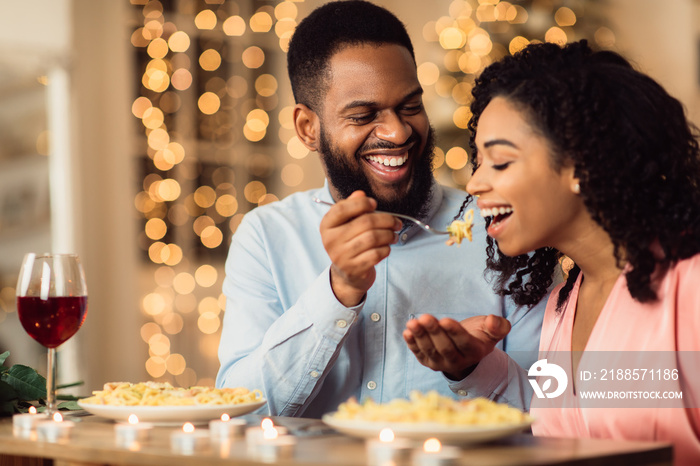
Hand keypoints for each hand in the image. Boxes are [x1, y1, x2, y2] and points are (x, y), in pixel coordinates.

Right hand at [320, 191, 401, 306]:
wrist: (347, 274)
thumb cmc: (349, 243)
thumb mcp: (346, 223)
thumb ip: (352, 207)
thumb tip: (360, 194)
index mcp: (326, 226)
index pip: (342, 209)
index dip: (361, 203)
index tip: (374, 204)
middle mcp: (331, 240)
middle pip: (364, 222)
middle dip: (386, 220)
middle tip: (396, 222)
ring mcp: (341, 256)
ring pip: (373, 238)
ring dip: (389, 235)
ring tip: (394, 235)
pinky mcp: (354, 268)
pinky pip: (376, 253)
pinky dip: (386, 249)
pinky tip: (386, 247)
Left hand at [403, 314, 510, 380]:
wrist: (464, 349)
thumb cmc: (478, 335)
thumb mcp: (491, 330)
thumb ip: (497, 326)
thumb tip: (493, 321)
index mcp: (474, 352)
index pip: (464, 343)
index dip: (455, 332)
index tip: (446, 320)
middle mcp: (457, 361)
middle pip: (444, 348)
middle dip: (434, 332)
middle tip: (426, 318)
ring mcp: (441, 363)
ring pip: (430, 351)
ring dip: (420, 336)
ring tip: (413, 323)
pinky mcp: (427, 361)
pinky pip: (418, 353)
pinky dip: (411, 343)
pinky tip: (407, 332)